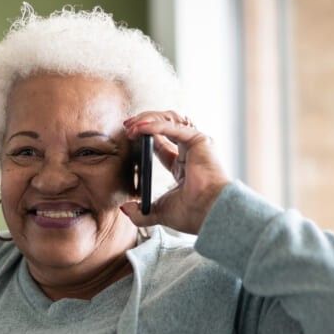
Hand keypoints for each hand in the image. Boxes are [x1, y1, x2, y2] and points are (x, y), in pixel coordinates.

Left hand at [120, 111, 230, 234]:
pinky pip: (173, 128)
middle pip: (165, 127)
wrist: (207, 213)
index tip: (128, 135)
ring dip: (148, 120)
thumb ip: (141, 212)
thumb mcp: (159, 213)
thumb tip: (125, 208)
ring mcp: (197, 144)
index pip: (161, 145)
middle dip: (144, 122)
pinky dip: (155, 125)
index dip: (145, 138)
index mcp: (184, 168)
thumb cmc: (192, 214)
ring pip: (170, 121)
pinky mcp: (199, 140)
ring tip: (130, 125)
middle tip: (126, 125)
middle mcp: (192, 153)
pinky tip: (139, 128)